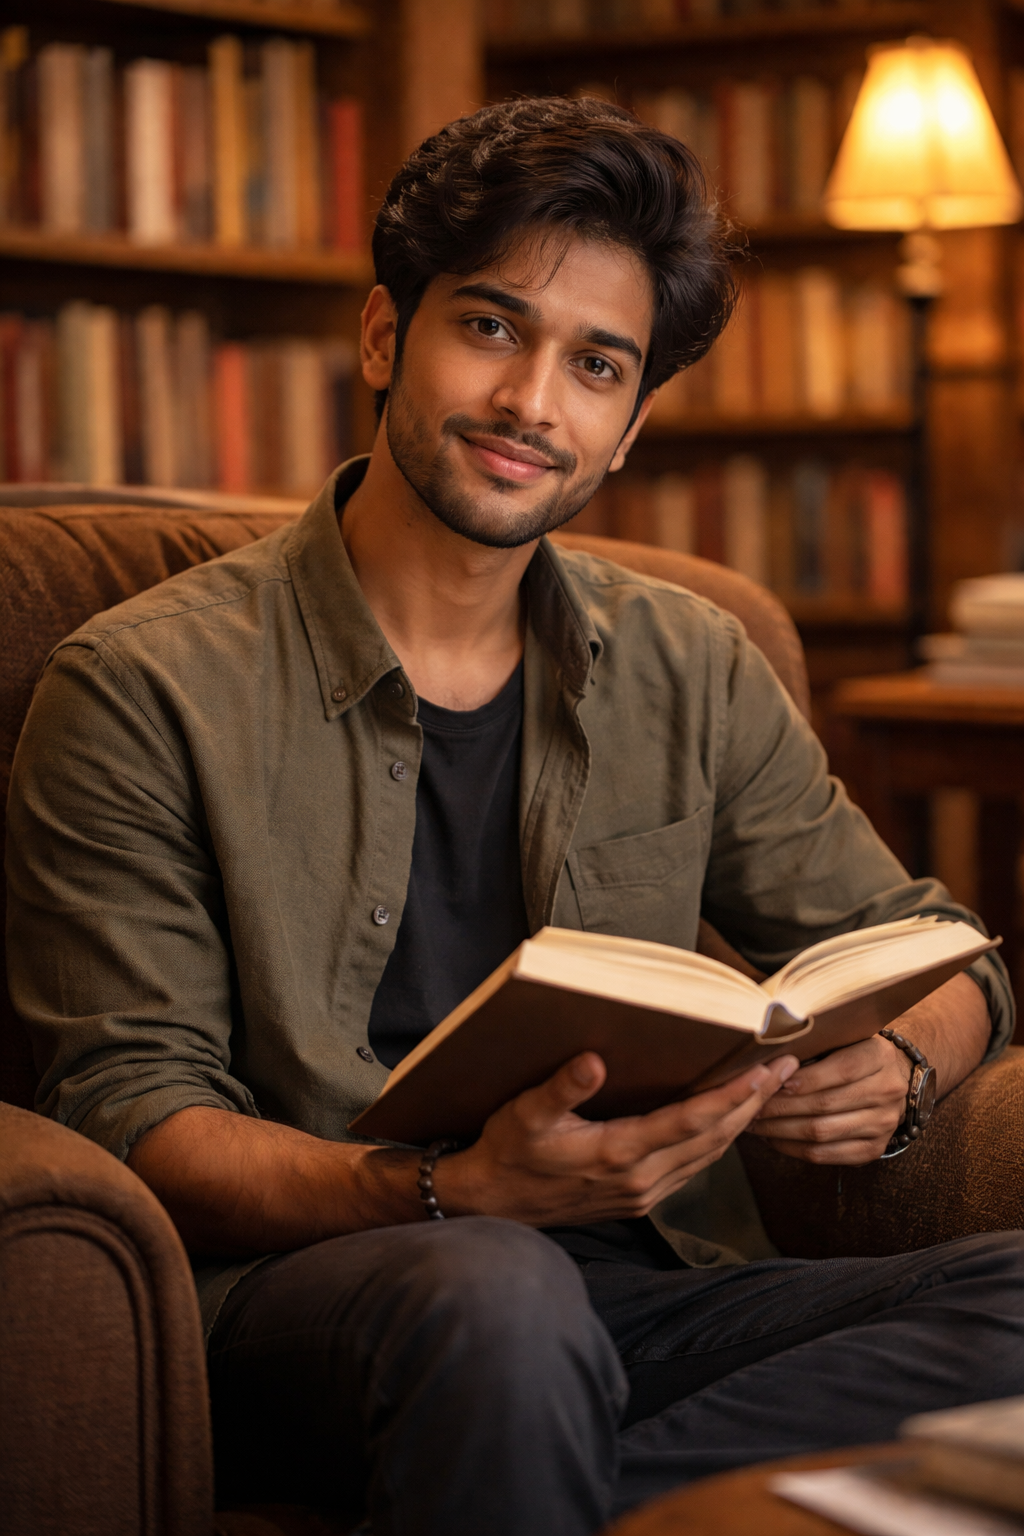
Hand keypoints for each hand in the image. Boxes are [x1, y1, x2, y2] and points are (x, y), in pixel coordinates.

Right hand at [435, 1050, 798, 1226]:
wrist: (493, 1207)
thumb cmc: (507, 1153)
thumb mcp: (524, 1115)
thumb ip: (561, 1089)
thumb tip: (593, 1060)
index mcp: (619, 1153)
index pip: (693, 1120)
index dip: (735, 1095)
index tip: (767, 1070)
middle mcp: (640, 1178)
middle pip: (714, 1138)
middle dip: (754, 1103)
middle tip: (787, 1069)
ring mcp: (642, 1193)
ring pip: (708, 1156)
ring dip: (740, 1122)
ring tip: (767, 1090)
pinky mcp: (637, 1199)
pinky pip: (691, 1166)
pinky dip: (716, 1141)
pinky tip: (725, 1121)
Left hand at [747, 1034, 910, 1163]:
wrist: (892, 1078)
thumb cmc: (853, 1052)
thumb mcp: (842, 1038)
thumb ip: (814, 1047)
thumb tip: (767, 1062)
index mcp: (879, 1056)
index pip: (842, 1070)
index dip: (805, 1078)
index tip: (774, 1081)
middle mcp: (888, 1091)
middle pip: (826, 1104)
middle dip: (781, 1106)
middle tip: (751, 1104)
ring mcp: (884, 1123)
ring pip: (823, 1132)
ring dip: (781, 1130)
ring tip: (754, 1122)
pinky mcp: (874, 1149)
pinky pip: (827, 1155)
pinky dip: (794, 1148)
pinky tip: (773, 1138)